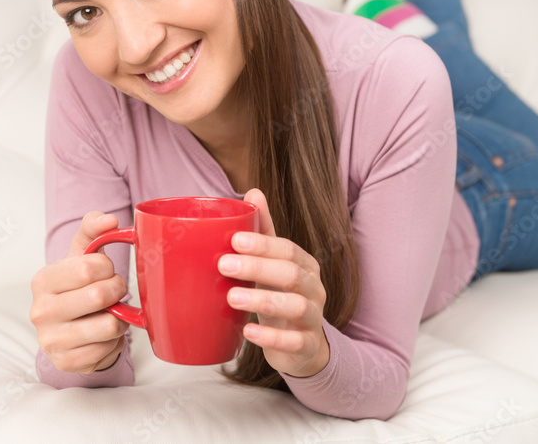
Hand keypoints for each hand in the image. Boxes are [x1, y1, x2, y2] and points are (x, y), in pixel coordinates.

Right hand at [29, 211, 129, 373]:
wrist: (69, 326)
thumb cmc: (77, 285)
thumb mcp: (82, 254)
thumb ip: (93, 229)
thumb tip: (109, 220)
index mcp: (42, 281)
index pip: (89, 268)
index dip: (108, 268)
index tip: (106, 271)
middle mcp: (40, 311)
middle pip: (99, 296)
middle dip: (117, 290)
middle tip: (115, 291)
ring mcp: (51, 341)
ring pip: (108, 325)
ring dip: (119, 317)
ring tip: (110, 311)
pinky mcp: (66, 363)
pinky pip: (107, 349)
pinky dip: (113, 340)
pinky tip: (103, 333)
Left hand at [217, 188, 329, 377]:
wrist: (300, 346)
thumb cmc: (280, 296)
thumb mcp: (273, 264)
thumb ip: (264, 231)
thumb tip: (253, 191)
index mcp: (305, 265)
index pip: (288, 249)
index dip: (262, 244)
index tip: (234, 240)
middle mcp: (314, 289)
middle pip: (291, 274)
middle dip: (258, 267)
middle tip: (224, 264)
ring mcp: (313, 318)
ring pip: (296, 306)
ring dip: (262, 300)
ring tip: (232, 297)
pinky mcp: (306, 346)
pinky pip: (294, 341)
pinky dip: (270, 337)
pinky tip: (248, 332)